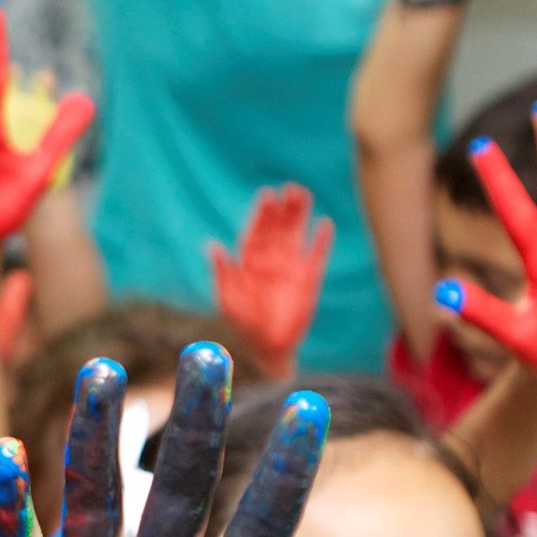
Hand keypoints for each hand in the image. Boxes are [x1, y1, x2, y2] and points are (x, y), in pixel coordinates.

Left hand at [210, 184, 333, 377]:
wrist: (267, 347)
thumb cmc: (243, 325)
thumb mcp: (228, 299)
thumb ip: (223, 272)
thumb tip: (212, 245)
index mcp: (251, 260)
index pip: (257, 231)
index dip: (262, 213)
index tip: (267, 195)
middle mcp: (271, 259)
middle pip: (279, 228)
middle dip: (284, 209)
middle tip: (290, 189)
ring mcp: (291, 268)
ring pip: (297, 235)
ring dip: (301, 216)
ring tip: (304, 195)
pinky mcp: (309, 280)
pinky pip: (316, 256)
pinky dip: (321, 241)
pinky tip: (325, 224)